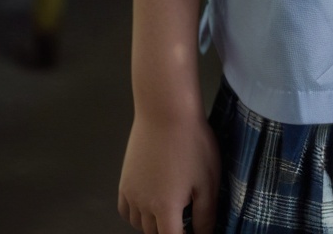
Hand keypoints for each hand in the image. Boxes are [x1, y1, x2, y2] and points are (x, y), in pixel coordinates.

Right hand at [118, 107, 220, 233]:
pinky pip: (126, 210)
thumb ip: (205, 214)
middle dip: (170, 230)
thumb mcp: (208, 179)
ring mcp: (131, 194)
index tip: (191, 230)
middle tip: (186, 218)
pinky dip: (137, 214)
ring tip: (171, 208)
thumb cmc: (191, 142)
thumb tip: (204, 233)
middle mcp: (144, 206)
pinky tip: (150, 203)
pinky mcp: (124, 181)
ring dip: (154, 224)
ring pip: (139, 224)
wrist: (166, 111)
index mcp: (166, 208)